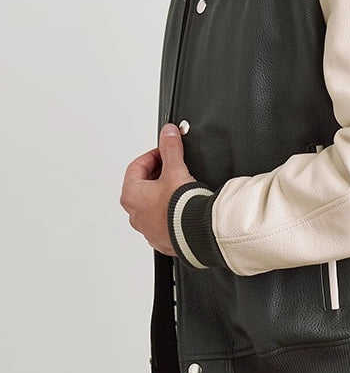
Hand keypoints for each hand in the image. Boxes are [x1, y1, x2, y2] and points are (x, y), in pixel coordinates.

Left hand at [120, 123, 194, 255]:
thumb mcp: (176, 170)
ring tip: (181, 188)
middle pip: (142, 186)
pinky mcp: (162, 239)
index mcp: (131, 195)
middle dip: (158, 174)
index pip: (136, 167)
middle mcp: (135, 214)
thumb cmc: (180, 207)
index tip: (165, 151)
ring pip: (152, 205)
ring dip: (163, 194)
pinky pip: (163, 221)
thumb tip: (168, 132)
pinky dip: (171, 212)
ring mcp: (147, 229)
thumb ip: (171, 148)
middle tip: (175, 167)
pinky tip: (184, 207)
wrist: (196, 232)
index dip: (152, 155)